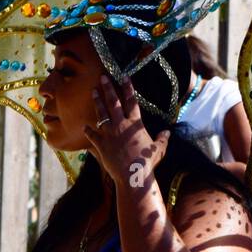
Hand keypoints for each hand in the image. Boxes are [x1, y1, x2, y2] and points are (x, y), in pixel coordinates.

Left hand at [84, 72, 169, 191]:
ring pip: (102, 114)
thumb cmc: (147, 162)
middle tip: (102, 77)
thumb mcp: (159, 149)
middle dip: (108, 88)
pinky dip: (88, 130)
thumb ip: (162, 139)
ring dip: (97, 102)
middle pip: (114, 102)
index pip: (132, 101)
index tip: (124, 76)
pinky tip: (84, 126)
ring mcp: (109, 134)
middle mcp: (121, 125)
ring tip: (93, 92)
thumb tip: (167, 133)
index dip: (128, 87)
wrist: (133, 175)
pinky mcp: (101, 144)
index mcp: (135, 124)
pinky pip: (92, 135)